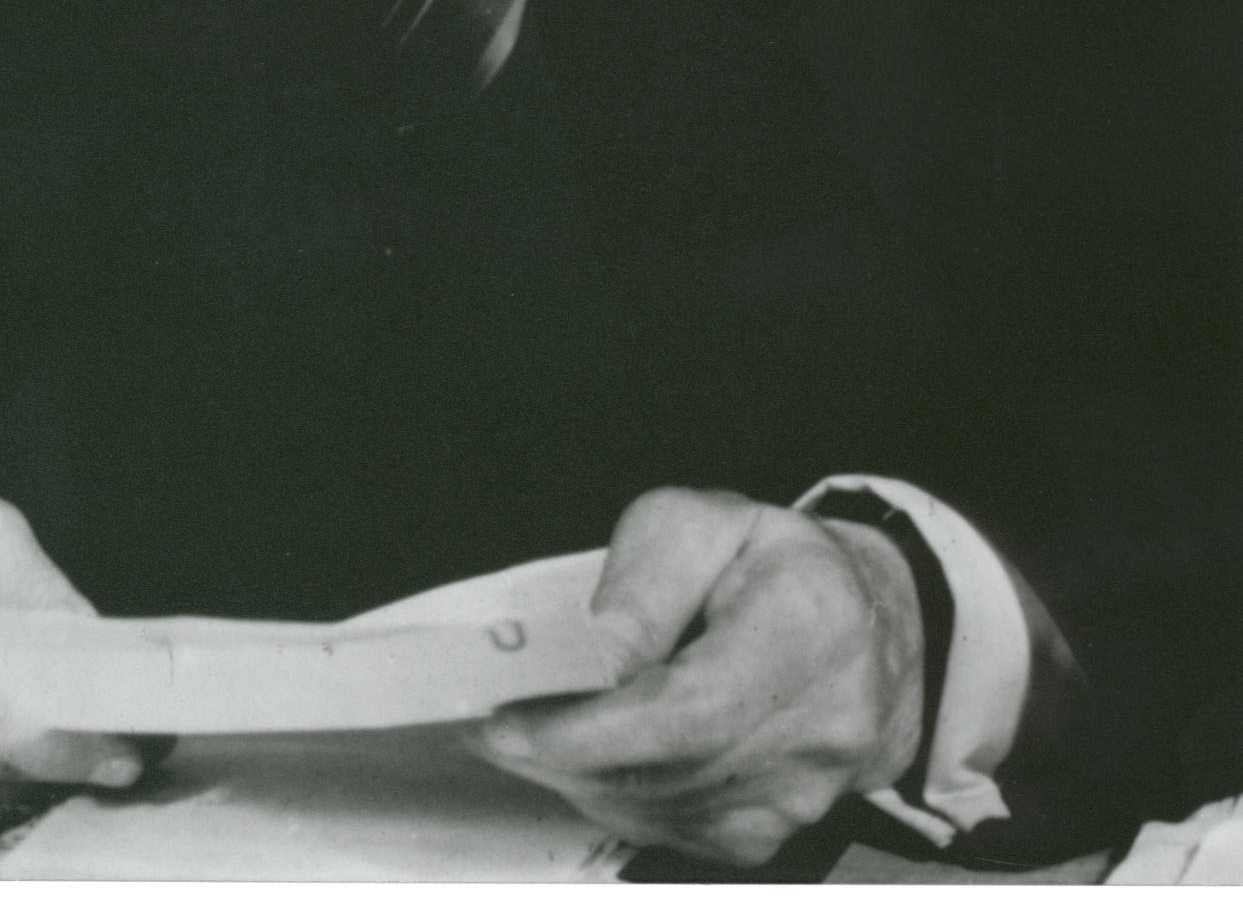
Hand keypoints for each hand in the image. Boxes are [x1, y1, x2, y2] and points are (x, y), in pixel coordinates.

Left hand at [473, 487, 924, 865]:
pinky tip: (583, 756)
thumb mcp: (707, 521)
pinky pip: (673, 829)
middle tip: (487, 729)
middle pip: (669, 769)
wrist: (865, 629)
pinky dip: (615, 795)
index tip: (508, 725)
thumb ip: (646, 579)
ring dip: (578, 777)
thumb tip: (594, 651)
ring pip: (662, 808)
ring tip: (523, 734)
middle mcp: (822, 726)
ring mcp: (803, 794)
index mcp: (810, 625)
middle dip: (563, 754)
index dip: (593, 729)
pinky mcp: (774, 831)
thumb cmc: (773, 563)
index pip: (693, 708)